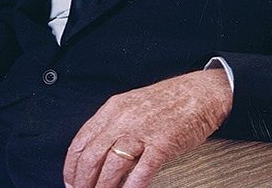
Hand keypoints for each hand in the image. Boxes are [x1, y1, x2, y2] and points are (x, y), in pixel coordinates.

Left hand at [63, 68, 231, 187]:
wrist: (201, 93)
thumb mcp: (131, 105)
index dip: (71, 166)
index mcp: (113, 109)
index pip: (81, 141)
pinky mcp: (163, 143)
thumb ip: (113, 125)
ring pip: (113, 165)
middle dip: (83, 181)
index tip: (70, 180)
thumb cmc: (169, 101)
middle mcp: (124, 119)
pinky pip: (142, 169)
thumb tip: (95, 151)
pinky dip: (131, 186)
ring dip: (103, 187)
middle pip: (92, 156)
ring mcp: (143, 131)